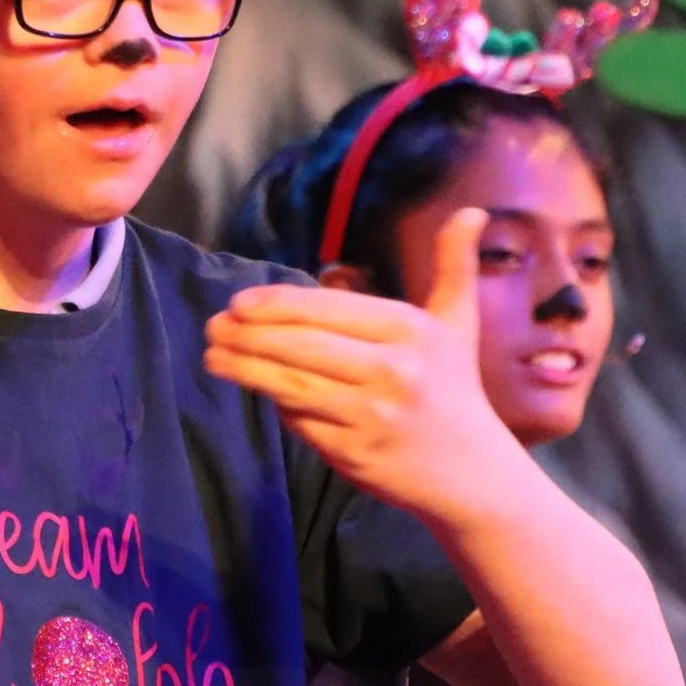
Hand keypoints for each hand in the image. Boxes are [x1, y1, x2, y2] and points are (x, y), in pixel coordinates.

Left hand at [205, 208, 516, 516]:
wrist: (471, 473)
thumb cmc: (453, 387)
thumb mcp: (457, 323)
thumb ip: (454, 266)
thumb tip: (471, 211)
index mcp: (409, 330)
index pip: (326, 310)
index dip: (275, 306)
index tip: (237, 304)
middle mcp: (392, 370)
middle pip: (301, 347)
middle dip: (247, 336)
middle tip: (213, 328)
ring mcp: (370, 415)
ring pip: (291, 386)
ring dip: (245, 369)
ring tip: (213, 357)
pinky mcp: (353, 453)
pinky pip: (301, 422)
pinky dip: (277, 406)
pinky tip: (257, 391)